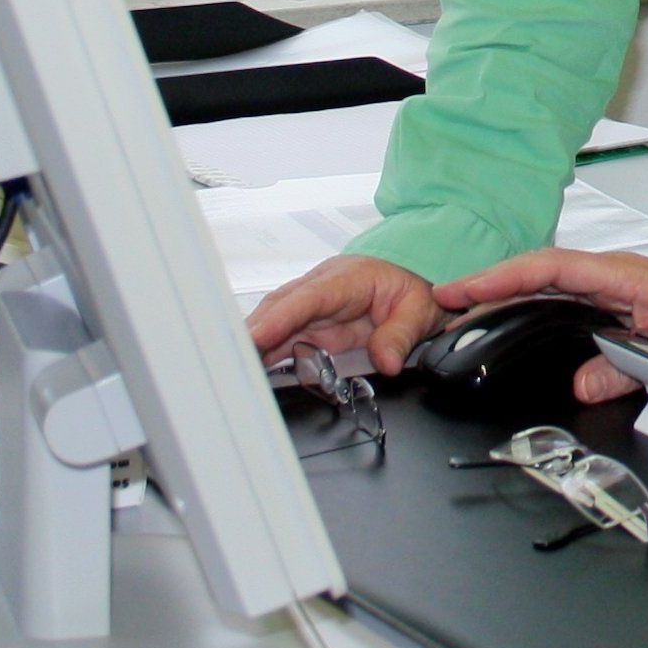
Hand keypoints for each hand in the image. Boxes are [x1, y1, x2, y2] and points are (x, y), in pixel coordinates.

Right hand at [246, 252, 443, 378]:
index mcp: (346, 279)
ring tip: (231, 371)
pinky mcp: (307, 323)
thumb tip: (387, 362)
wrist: (412, 276)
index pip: (307, 298)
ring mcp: (310, 306)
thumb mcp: (420, 310)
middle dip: (252, 333)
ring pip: (273, 322)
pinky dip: (262, 353)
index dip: (279, 318)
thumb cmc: (410, 287)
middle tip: (228, 362)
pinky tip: (249, 371)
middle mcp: (320, 288)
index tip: (256, 338)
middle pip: (278, 308)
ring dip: (252, 345)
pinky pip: (279, 337)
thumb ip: (400, 335)